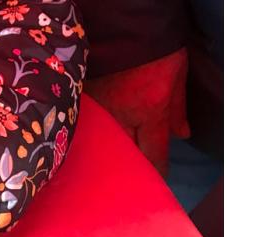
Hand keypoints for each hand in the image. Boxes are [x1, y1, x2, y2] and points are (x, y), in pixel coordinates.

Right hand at [84, 48, 190, 174]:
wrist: (124, 22)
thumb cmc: (154, 45)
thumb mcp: (176, 74)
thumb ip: (178, 109)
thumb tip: (182, 135)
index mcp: (149, 110)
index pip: (153, 154)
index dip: (156, 172)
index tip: (155, 183)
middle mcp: (121, 116)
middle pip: (125, 156)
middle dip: (131, 169)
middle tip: (134, 178)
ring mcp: (99, 110)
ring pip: (104, 145)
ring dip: (111, 155)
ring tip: (112, 165)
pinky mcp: (84, 102)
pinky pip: (89, 128)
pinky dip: (95, 137)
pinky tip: (96, 143)